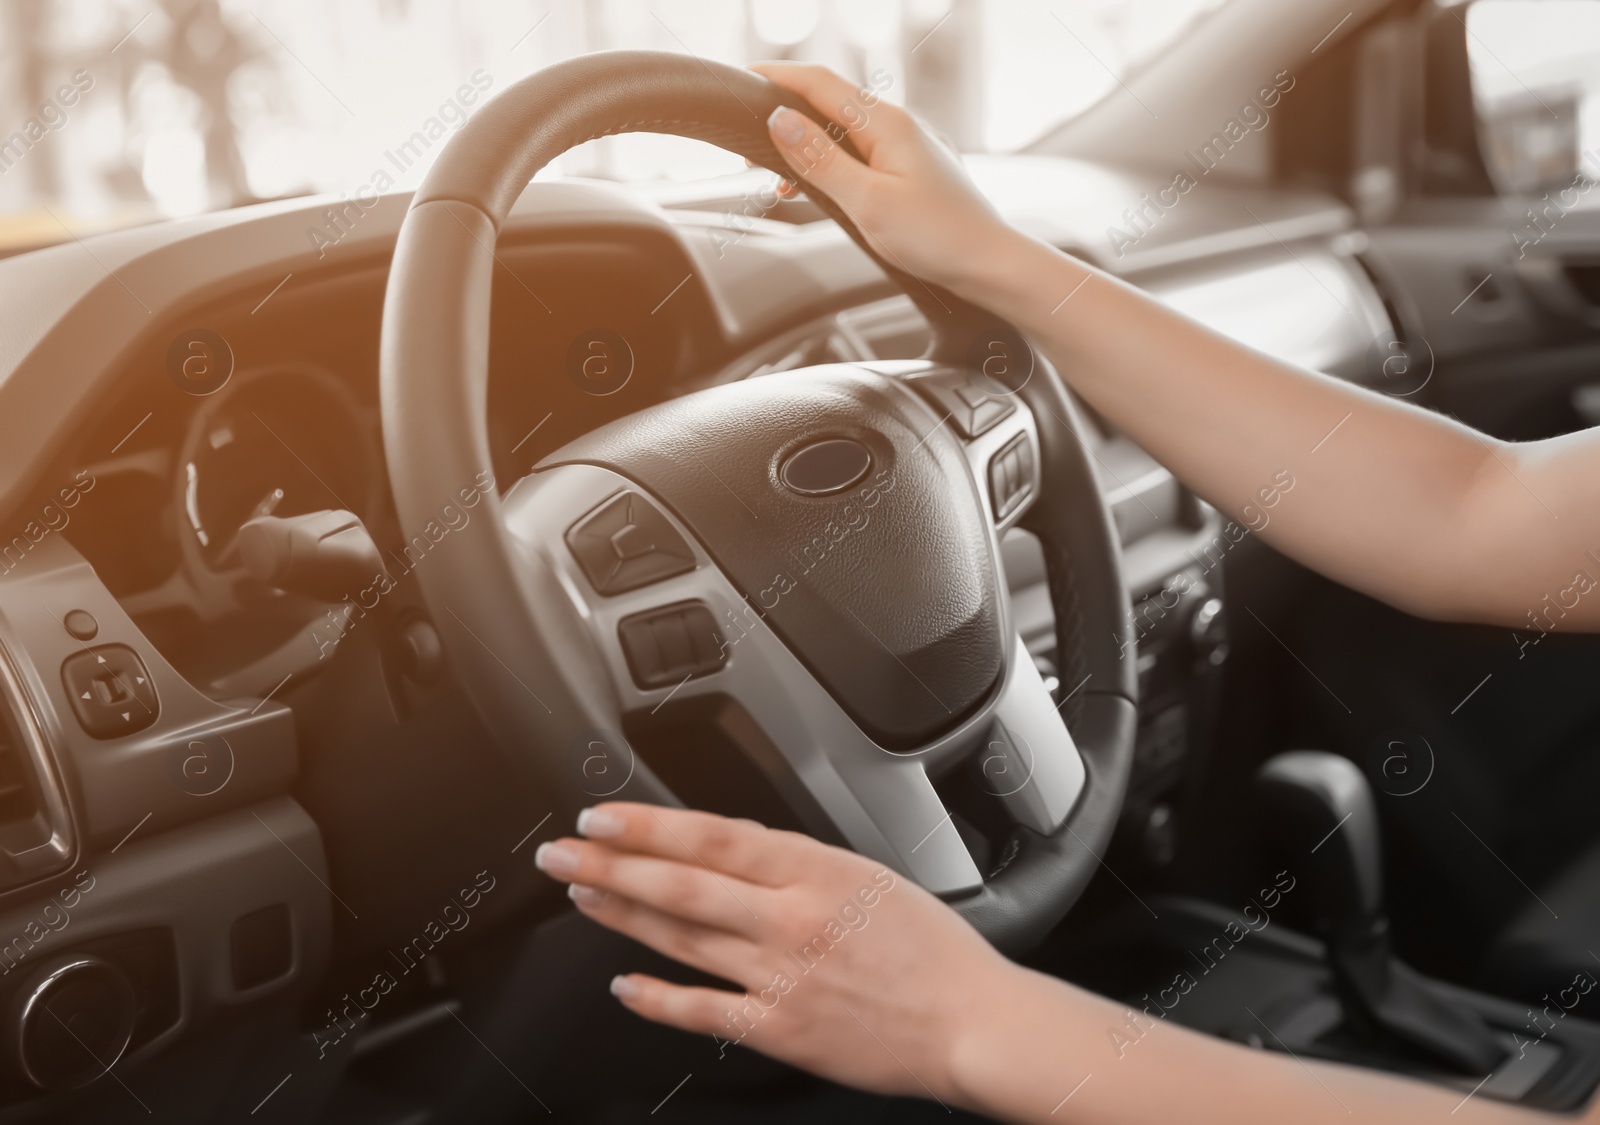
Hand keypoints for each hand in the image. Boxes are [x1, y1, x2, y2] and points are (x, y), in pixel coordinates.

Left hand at [533, 803, 1019, 1108]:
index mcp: (815, 871)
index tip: (602, 817)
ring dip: (622, 915)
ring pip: (682, 939)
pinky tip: (624, 986)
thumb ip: (795, 860)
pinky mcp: (781, 1030)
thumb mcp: (868, 873)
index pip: (711, 839)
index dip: (647, 826)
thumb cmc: (931, 950)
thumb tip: (726, 843)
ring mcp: (782, 977)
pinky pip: (704, 1012)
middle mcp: (790, 920)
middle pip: (681, 886)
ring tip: (582, 896)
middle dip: (612, 865)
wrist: (970, 1022)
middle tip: (563, 853)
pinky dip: (658, 999)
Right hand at [750, 61, 1018, 295]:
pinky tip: (818, 189)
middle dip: (785, 118)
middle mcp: (896, 124)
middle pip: (827, 103)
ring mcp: (904, 145)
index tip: (741, 81)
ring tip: (779, 179)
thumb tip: (780, 121)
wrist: (988, 263)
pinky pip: (858, 152)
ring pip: (841, 130)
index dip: (775, 77)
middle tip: (750, 151)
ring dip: (805, 147)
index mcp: (885, 122)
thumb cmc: (937, 237)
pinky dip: (829, 164)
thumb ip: (820, 160)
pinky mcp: (907, 167)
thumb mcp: (867, 201)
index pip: (818, 82)